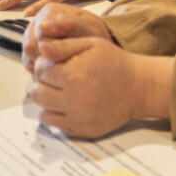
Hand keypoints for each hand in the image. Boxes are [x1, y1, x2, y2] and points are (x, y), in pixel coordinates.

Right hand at [21, 3, 112, 74]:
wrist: (96, 44)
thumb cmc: (94, 35)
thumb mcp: (88, 29)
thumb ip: (70, 25)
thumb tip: (43, 26)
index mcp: (50, 11)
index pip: (40, 36)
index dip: (53, 52)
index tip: (69, 56)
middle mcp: (38, 20)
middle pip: (30, 46)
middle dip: (47, 60)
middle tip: (66, 64)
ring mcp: (33, 33)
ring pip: (27, 56)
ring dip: (42, 66)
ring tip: (62, 67)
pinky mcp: (32, 47)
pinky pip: (28, 62)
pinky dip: (40, 69)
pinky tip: (55, 69)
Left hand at [29, 37, 170, 138]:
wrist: (138, 88)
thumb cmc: (114, 62)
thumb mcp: (90, 44)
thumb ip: (62, 46)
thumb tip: (41, 46)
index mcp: (73, 76)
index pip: (40, 71)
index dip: (44, 64)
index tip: (53, 63)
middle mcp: (73, 101)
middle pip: (37, 94)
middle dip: (42, 83)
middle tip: (55, 79)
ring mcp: (78, 119)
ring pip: (43, 114)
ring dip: (48, 102)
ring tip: (60, 92)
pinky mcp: (83, 131)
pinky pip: (58, 127)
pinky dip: (58, 116)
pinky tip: (69, 105)